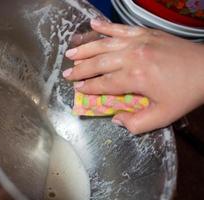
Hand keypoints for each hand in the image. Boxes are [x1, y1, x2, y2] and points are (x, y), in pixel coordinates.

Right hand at [63, 20, 203, 133]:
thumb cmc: (185, 93)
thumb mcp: (163, 116)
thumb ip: (136, 123)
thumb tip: (115, 120)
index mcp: (135, 78)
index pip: (104, 83)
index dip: (88, 87)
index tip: (77, 89)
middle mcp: (132, 56)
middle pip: (99, 63)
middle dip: (80, 69)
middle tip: (66, 73)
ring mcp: (138, 41)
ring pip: (104, 44)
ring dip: (85, 49)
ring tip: (71, 53)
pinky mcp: (145, 32)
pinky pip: (120, 27)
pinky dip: (105, 26)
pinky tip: (93, 24)